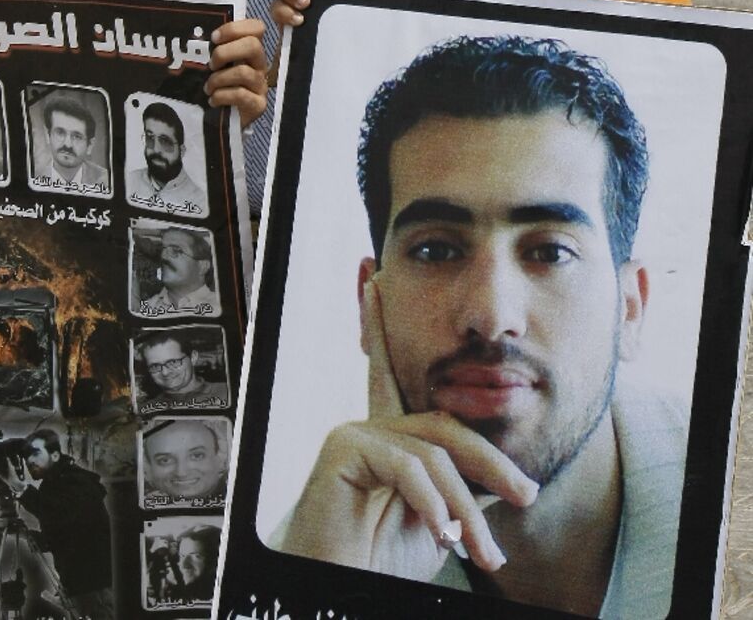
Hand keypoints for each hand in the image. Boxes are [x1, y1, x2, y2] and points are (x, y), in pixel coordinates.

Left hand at [204, 18, 266, 126]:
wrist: (219, 120)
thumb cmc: (215, 87)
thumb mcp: (213, 65)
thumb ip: (212, 50)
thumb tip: (197, 38)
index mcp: (249, 51)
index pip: (256, 28)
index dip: (235, 28)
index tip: (214, 38)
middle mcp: (259, 65)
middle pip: (253, 45)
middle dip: (226, 52)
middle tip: (211, 65)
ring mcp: (260, 85)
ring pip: (244, 72)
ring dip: (219, 79)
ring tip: (208, 88)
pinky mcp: (258, 105)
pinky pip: (241, 95)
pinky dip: (222, 96)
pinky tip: (213, 100)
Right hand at [279, 279, 537, 579]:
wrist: (338, 587)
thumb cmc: (381, 564)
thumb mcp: (440, 524)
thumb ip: (465, 490)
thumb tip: (512, 479)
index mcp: (391, 439)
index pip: (394, 375)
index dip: (381, 326)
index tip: (372, 280)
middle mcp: (371, 426)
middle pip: (447, 424)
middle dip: (493, 462)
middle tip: (528, 496)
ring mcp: (355, 432)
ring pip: (436, 450)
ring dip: (468, 507)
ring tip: (486, 554)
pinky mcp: (343, 447)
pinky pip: (408, 464)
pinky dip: (434, 502)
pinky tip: (443, 535)